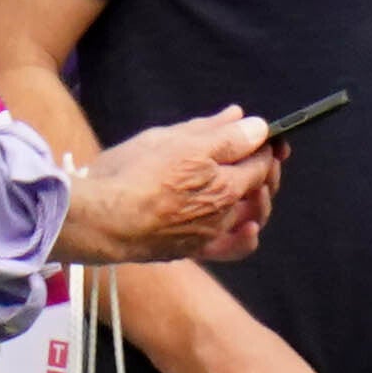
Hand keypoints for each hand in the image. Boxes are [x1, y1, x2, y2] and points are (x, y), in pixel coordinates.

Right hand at [65, 108, 280, 263]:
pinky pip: (232, 248)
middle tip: (262, 152)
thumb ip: (219, 133)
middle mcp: (225, 211)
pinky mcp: (195, 250)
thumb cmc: (133, 174)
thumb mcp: (175, 140)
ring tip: (252, 182)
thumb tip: (252, 122)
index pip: (261, 160)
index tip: (259, 132)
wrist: (103, 221)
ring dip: (260, 197)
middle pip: (260, 187)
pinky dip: (246, 238)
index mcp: (225, 182)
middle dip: (268, 167)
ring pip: (250, 215)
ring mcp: (211, 233)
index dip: (265, 143)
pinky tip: (248, 227)